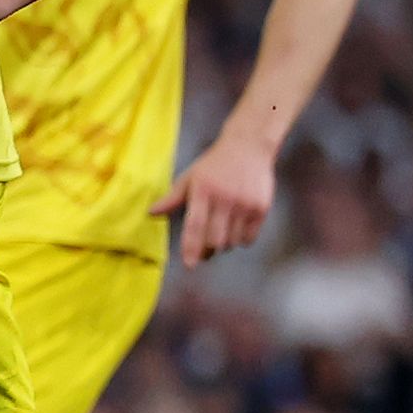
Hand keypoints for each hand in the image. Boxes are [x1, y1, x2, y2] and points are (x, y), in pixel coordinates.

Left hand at [156, 131, 278, 263]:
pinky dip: (241, 240)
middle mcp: (224, 199)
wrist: (248, 148)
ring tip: (221, 234)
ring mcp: (244, 204)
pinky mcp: (261, 208)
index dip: (191, 247)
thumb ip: (172, 198)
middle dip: (208, 250)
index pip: (195, 226)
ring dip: (224, 245)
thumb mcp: (190, 177)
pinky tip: (236, 230)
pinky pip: (249, 238)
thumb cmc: (214, 165)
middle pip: (215, 239)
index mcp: (202, 191)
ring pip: (232, 241)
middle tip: (205, 251)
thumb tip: (151, 214)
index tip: (190, 264)